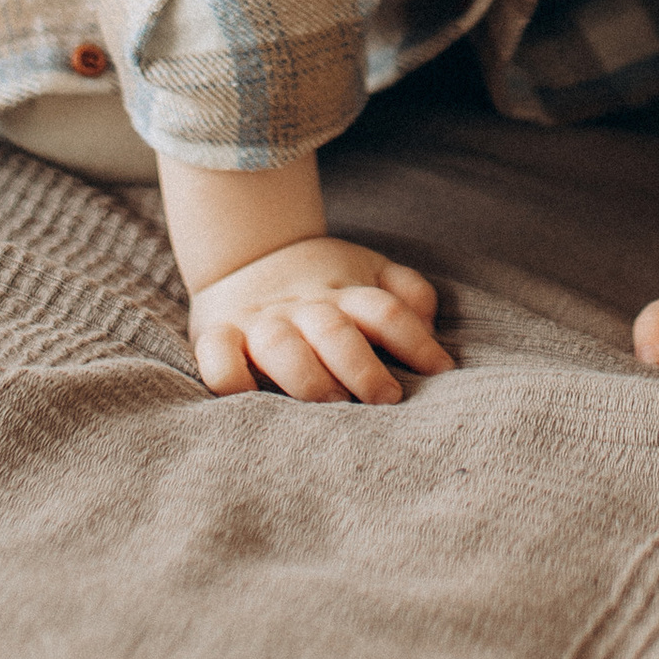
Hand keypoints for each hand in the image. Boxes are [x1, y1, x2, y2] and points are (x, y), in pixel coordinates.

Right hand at [189, 239, 454, 402]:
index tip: (441, 373)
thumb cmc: (323, 284)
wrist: (247, 255)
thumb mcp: (369, 271)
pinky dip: (228, 377)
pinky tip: (248, 399)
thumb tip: (430, 325)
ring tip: (332, 404)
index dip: (415, 340)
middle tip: (387, 398)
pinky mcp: (218, 336)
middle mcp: (303, 307)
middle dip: (361, 366)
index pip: (385, 311)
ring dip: (307, 375)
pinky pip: (218, 357)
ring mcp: (260, 322)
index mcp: (344, 292)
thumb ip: (407, 293)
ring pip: (280, 344)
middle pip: (335, 330)